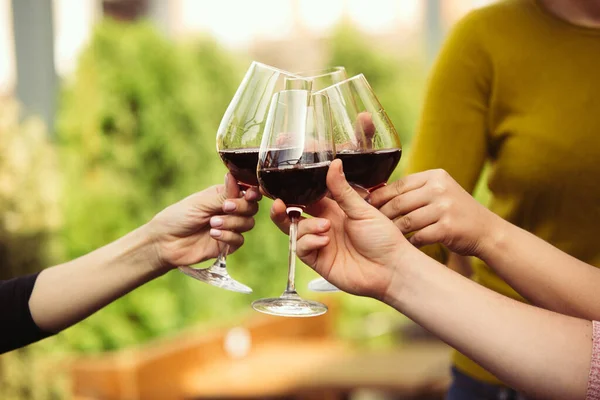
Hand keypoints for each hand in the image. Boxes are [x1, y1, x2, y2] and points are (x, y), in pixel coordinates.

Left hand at [148, 174, 260, 270]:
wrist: (165, 243)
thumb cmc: (178, 217)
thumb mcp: (201, 203)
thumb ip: (223, 195)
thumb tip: (234, 175)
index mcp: (224, 195)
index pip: (247, 191)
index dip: (252, 193)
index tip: (249, 194)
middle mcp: (229, 211)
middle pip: (252, 208)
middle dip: (241, 207)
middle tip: (225, 208)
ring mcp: (229, 228)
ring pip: (248, 223)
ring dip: (232, 223)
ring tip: (212, 224)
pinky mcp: (227, 245)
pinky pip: (239, 240)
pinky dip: (229, 236)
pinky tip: (213, 235)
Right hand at [270, 159, 413, 299]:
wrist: (391, 269)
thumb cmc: (383, 238)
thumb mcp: (362, 210)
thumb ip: (342, 189)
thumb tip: (334, 162)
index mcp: (334, 211)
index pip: (308, 198)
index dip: (294, 192)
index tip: (282, 183)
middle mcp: (324, 226)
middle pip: (293, 217)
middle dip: (282, 210)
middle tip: (279, 204)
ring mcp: (320, 244)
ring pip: (297, 232)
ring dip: (307, 227)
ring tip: (325, 227)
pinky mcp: (319, 262)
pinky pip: (302, 249)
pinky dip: (309, 242)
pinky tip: (325, 241)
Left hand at [368, 169, 499, 255]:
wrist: (487, 231)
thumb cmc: (455, 212)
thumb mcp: (439, 192)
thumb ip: (415, 191)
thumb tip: (377, 193)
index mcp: (435, 176)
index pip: (398, 184)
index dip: (379, 196)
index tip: (365, 205)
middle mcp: (440, 189)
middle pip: (399, 203)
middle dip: (382, 215)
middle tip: (370, 225)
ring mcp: (445, 208)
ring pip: (406, 221)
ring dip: (393, 231)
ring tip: (384, 237)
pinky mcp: (448, 228)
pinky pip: (419, 237)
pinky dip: (410, 243)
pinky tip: (404, 247)